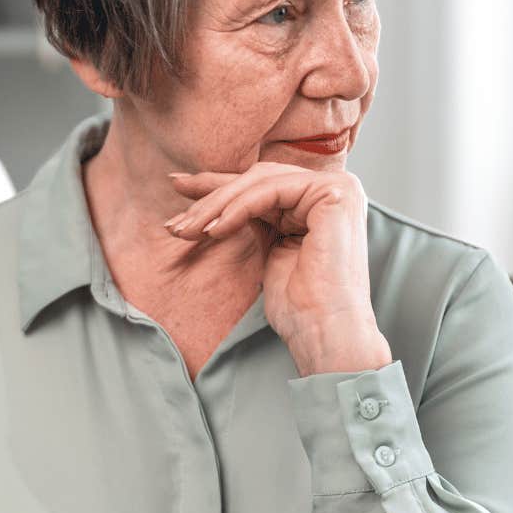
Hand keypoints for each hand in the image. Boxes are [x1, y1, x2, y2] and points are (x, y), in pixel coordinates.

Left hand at [165, 163, 390, 374]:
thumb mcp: (269, 248)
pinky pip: (269, 192)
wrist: (325, 333)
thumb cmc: (299, 306)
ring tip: (186, 232)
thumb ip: (254, 216)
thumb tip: (215, 198)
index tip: (177, 187)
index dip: (216, 187)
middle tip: (174, 222)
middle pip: (257, 179)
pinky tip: (215, 230)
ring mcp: (338, 188)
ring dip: (216, 206)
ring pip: (259, 183)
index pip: (260, 184)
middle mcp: (333, 187)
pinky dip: (237, 209)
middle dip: (210, 196)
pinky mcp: (333, 194)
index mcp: (320, 199)